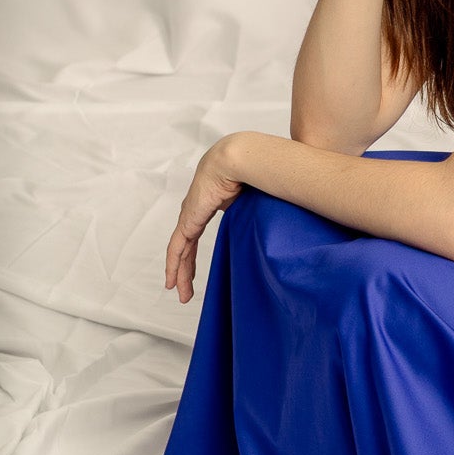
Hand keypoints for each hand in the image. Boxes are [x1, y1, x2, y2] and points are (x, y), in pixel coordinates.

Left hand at [165, 136, 245, 303]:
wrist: (239, 159)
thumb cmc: (251, 171)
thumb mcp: (254, 199)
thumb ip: (258, 212)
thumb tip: (282, 219)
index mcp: (210, 202)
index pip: (196, 234)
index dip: (194, 254)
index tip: (194, 271)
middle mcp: (195, 209)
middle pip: (187, 247)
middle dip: (186, 270)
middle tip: (186, 291)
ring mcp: (190, 215)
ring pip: (181, 252)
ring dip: (180, 274)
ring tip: (181, 295)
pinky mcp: (188, 220)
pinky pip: (178, 248)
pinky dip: (174, 265)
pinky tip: (172, 281)